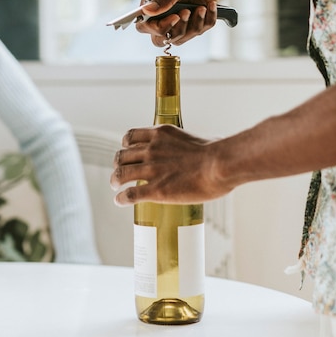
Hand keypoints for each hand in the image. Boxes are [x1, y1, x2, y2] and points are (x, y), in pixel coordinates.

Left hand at [110, 124, 228, 204]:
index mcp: (160, 134)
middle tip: (120, 172)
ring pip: (121, 174)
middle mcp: (151, 150)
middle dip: (118, 164)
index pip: (131, 136)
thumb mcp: (198, 137)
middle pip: (122, 156)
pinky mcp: (156, 190)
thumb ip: (193, 144)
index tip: (127, 150)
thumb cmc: (217, 151)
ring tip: (115, 186)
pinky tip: (120, 201)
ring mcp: (151, 170)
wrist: (220, 164)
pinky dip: (121, 198)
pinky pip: (129, 195)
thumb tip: (207, 147)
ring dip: (115, 181)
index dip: (126, 145)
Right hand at [136, 0, 236, 45]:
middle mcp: (163, 8)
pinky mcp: (193, 18)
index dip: (157, 27)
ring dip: (194, 25)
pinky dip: (207, 21)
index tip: (175, 17)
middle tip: (188, 13)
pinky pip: (197, 31)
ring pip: (179, 37)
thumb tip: (146, 11)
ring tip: (202, 8)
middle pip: (159, 36)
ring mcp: (178, 15)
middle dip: (176, 30)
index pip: (144, 23)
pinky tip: (211, 6)